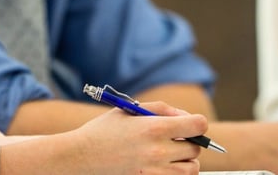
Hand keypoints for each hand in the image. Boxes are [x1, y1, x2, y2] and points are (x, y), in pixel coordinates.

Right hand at [72, 101, 207, 174]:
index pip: (197, 126)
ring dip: (186, 161)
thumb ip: (161, 110)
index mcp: (153, 128)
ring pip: (192, 169)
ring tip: (171, 154)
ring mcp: (154, 172)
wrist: (80, 157)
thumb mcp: (129, 111)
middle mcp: (157, 151)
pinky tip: (163, 165)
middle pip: (195, 148)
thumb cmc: (104, 131)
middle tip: (175, 139)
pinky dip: (176, 173)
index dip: (197, 123)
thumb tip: (185, 118)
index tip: (191, 124)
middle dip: (189, 141)